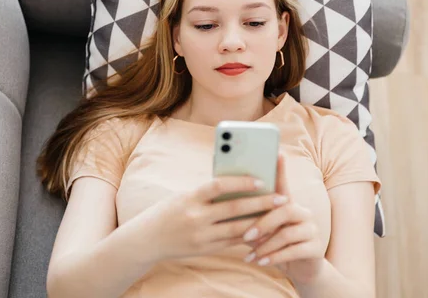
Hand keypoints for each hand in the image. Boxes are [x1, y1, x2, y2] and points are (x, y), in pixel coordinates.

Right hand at [135, 176, 284, 261]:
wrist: (146, 240)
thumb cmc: (167, 211)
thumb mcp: (183, 196)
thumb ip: (206, 193)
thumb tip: (236, 184)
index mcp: (190, 198)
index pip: (220, 186)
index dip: (242, 182)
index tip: (261, 179)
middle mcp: (196, 217)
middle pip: (234, 209)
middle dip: (261, 203)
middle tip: (281, 197)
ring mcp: (201, 236)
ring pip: (237, 229)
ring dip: (260, 222)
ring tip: (277, 215)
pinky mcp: (205, 250)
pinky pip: (231, 243)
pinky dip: (248, 236)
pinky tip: (263, 232)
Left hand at [242, 154, 324, 283]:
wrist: (299, 269)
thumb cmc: (273, 244)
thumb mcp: (264, 229)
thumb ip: (253, 216)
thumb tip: (226, 204)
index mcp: (288, 204)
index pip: (283, 183)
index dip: (281, 170)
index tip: (277, 153)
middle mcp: (303, 212)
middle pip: (284, 210)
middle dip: (263, 223)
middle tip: (245, 235)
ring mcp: (312, 229)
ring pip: (287, 233)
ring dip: (265, 245)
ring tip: (250, 254)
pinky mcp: (317, 248)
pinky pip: (294, 251)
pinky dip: (274, 257)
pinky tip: (261, 262)